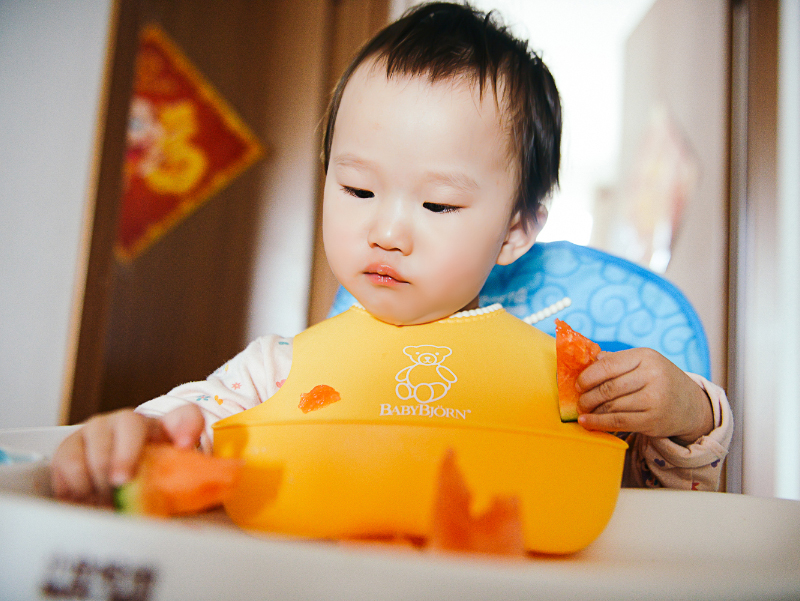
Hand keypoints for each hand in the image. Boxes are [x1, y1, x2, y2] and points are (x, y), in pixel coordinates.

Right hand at [50, 404, 203, 505]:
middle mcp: (129, 421)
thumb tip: (208, 507)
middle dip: (124, 455)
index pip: (185, 416)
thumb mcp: (168, 484)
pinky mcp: (70, 446)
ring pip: (96, 441)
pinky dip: (74, 484)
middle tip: (122, 482)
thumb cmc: (144, 483)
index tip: (186, 442)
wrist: (109, 485)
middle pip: (129, 423)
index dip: (188, 425)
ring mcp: (98, 430)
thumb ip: (187, 487)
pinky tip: (84, 498)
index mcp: (163, 428)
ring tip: (103, 498)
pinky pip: (67, 461)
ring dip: (98, 474)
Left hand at [575, 348, 713, 444]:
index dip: (588, 376)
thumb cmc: (658, 380)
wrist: (691, 405)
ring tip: (582, 411)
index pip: (608, 365)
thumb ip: (615, 361)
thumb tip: (585, 362)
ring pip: (612, 406)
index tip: (577, 384)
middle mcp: (653, 375)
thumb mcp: (642, 363)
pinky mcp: (653, 420)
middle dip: (587, 396)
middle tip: (579, 401)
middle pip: (608, 388)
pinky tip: (587, 422)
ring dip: (592, 410)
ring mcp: (655, 399)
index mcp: (646, 356)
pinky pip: (618, 422)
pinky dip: (599, 423)